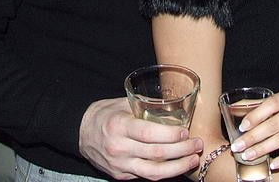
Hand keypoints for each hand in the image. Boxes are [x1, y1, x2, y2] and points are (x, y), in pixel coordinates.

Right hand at [79, 97, 202, 179]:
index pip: (148, 133)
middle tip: (197, 144)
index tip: (185, 132)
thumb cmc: (104, 114)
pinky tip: (177, 166)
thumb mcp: (121, 104)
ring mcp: (120, 165)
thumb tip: (172, 105)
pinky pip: (146, 177)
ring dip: (178, 167)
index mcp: (119, 126)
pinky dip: (164, 173)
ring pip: (153, 172)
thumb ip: (144, 106)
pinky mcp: (120, 176)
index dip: (169, 135)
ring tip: (193, 159)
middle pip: (155, 154)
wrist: (80, 132)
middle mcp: (119, 148)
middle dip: (181, 150)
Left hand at [228, 88, 278, 170]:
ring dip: (263, 149)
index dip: (256, 116)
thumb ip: (265, 106)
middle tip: (238, 146)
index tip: (242, 127)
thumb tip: (239, 115)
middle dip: (253, 137)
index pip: (271, 104)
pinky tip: (272, 164)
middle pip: (274, 125)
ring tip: (248, 155)